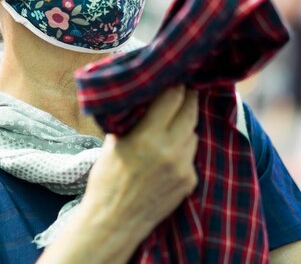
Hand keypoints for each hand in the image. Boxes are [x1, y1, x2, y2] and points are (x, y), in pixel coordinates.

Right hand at [81, 86, 198, 242]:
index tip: (175, 78)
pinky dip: (183, 150)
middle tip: (186, 89)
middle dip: (188, 98)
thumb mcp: (113, 144)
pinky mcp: (190, 181)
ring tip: (172, 124)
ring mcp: (183, 167)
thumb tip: (141, 98)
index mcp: (147, 136)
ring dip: (185, 126)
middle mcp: (170, 150)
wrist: (113, 222)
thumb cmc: (107, 181)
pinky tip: (169, 154)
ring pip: (193, 133)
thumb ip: (130, 120)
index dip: (175, 85)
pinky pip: (192, 155)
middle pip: (190, 111)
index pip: (172, 98)